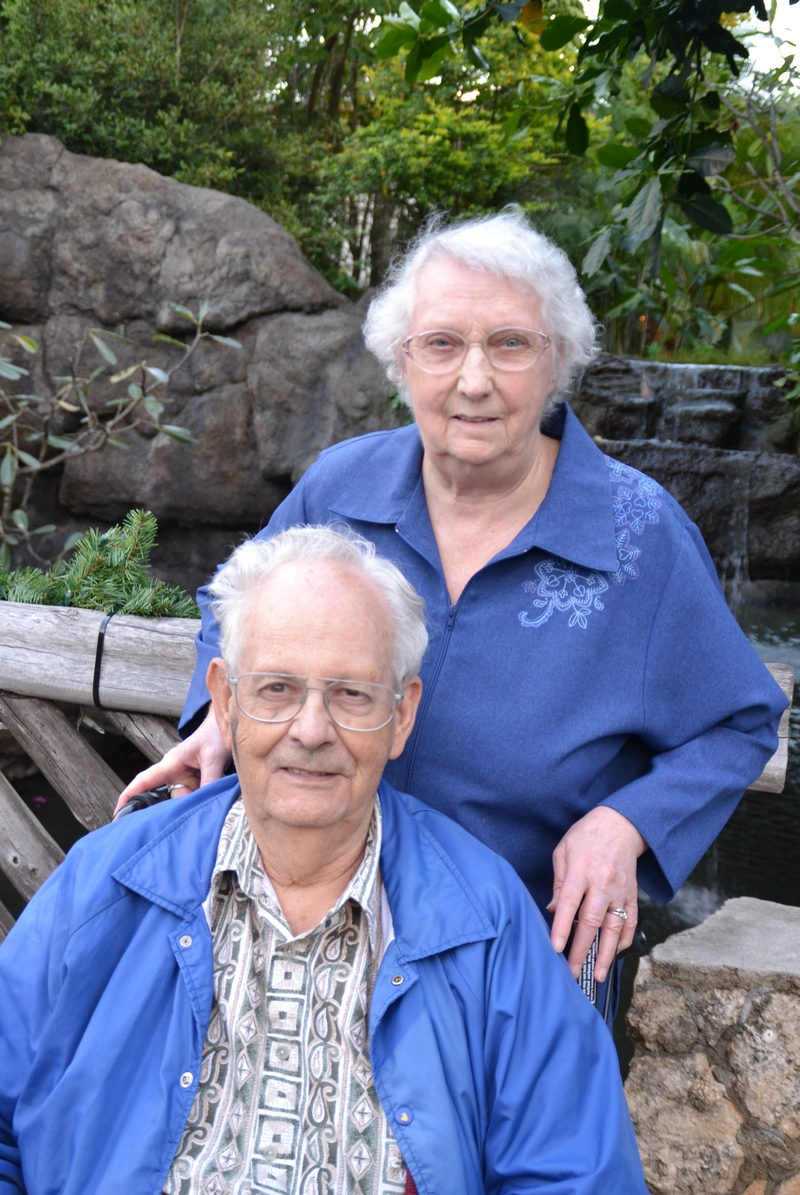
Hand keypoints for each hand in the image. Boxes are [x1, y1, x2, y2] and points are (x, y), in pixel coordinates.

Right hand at [113, 708, 230, 814]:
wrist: (226, 726)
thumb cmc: (214, 735)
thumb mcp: (213, 758)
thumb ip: (209, 780)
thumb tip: (205, 803)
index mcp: (171, 764)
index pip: (144, 781)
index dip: (129, 796)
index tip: (117, 814)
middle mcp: (174, 773)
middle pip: (169, 798)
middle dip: (180, 806)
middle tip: (194, 811)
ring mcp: (185, 778)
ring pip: (184, 799)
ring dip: (196, 802)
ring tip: (210, 799)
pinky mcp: (196, 782)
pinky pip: (194, 797)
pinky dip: (201, 800)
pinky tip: (210, 800)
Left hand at [548, 806, 645, 983]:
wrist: (621, 825)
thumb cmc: (586, 836)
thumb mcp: (563, 851)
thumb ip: (559, 883)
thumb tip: (554, 911)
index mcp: (581, 870)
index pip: (569, 903)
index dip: (561, 927)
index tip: (555, 949)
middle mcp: (603, 882)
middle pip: (592, 921)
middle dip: (582, 950)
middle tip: (572, 972)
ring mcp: (621, 890)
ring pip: (614, 927)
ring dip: (606, 954)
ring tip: (598, 975)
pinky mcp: (633, 894)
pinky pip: (631, 922)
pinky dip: (625, 940)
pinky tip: (617, 954)